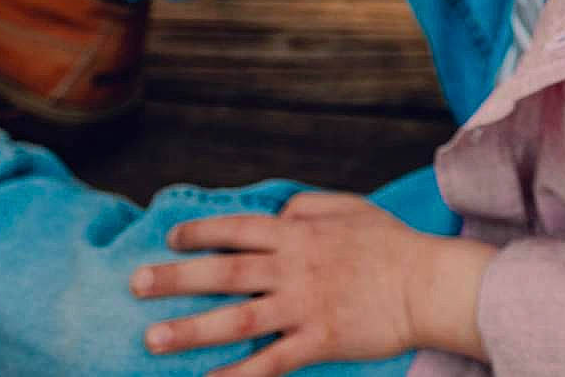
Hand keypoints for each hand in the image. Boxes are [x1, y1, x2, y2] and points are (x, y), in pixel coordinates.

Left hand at [132, 194, 489, 374]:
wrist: (429, 284)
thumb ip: (311, 205)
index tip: (172, 239)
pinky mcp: (318, 341)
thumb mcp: (354, 208)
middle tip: (135, 285)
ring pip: (236, 319)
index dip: (202, 232)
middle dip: (176, 279)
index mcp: (302, 234)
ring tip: (152, 338)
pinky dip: (235, 375)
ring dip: (191, 329)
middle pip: (225, 273)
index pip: (240, 229)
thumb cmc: (394, 244)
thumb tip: (278, 209)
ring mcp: (304, 306)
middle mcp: (295, 268)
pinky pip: (269, 362)